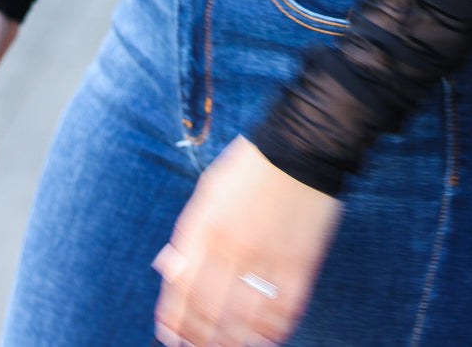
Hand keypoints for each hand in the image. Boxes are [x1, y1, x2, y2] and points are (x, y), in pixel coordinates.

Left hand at [153, 135, 341, 346]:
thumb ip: (189, 232)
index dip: (174, 321)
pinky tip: (265, 337)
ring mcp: (268, 257)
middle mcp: (233, 247)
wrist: (302, 144)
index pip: (181, 290)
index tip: (171, 338)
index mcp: (205, 227)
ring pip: (244, 321)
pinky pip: (283, 311)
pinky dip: (272, 332)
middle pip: (210, 312)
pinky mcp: (300, 262)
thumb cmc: (251, 167)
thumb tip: (169, 270)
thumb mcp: (208, 192)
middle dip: (200, 339)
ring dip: (233, 343)